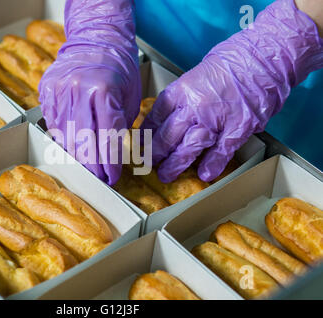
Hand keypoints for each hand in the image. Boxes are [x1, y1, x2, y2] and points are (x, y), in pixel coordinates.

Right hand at [39, 0, 140, 185]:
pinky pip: (53, 124)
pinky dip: (62, 139)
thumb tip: (114, 156)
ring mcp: (59, 91)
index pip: (107, 138)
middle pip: (82, 142)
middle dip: (92, 167)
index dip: (109, 163)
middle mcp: (78, 91)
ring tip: (86, 170)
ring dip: (76, 157)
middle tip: (98, 179)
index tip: (112, 177)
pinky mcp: (47, 90)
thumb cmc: (119, 68)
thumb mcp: (130, 96)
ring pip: (64, 136)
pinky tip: (72, 149)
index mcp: (104, 91)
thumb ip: (121, 125)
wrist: (96, 38)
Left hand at [142, 0, 322, 182]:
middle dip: (155, 153)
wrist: (264, 55)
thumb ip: (186, 96)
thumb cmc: (232, 60)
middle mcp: (194, 106)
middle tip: (149, 164)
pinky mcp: (238, 127)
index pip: (156, 116)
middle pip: (168, 135)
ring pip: (189, 147)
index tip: (140, 143)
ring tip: (166, 175)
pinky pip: (221, 150)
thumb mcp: (198, 73)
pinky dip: (212, 164)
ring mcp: (216, 118)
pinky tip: (204, 175)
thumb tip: (173, 115)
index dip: (146, 133)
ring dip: (175, 164)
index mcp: (182, 90)